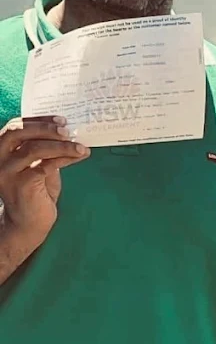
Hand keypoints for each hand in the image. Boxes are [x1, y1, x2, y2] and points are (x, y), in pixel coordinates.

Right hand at [0, 116, 88, 249]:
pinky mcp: (21, 185)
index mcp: (0, 150)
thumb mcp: (37, 166)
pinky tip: (78, 156)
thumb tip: (68, 134)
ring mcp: (7, 172)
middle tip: (68, 130)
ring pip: (33, 148)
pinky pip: (45, 165)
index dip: (38, 120)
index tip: (61, 119)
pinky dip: (64, 158)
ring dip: (61, 145)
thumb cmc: (34, 193)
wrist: (27, 224)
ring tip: (80, 147)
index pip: (15, 126)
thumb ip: (45, 151)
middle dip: (45, 128)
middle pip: (18, 132)